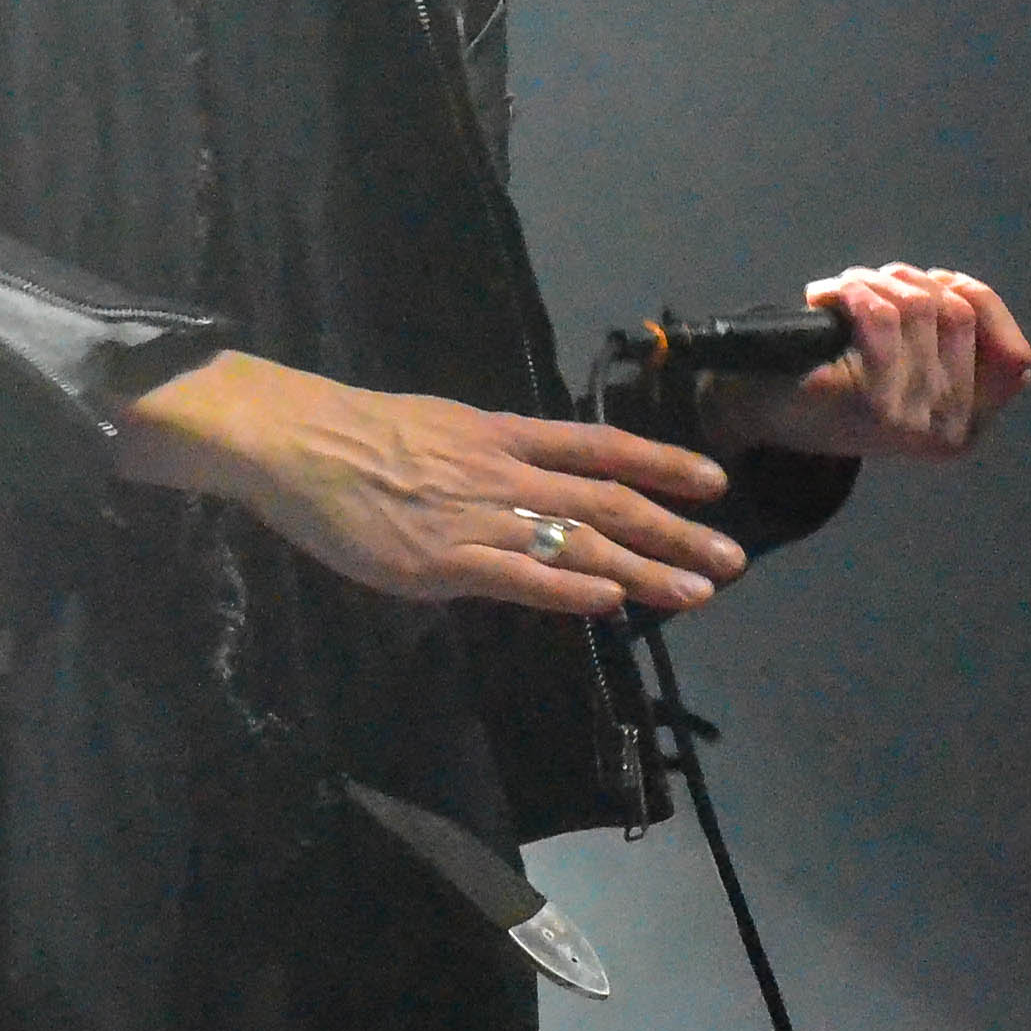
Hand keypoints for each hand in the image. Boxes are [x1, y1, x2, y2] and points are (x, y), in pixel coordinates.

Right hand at [115, 350, 745, 616]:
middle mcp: (507, 473)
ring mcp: (480, 517)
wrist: (298, 443)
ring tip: (697, 591)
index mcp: (506, 435)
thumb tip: (527, 489)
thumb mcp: (442, 430)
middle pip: (610, 500)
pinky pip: (520, 574)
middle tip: (732, 559)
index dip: (663, 463)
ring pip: (581, 541)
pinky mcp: (445, 560)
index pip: (602, 447)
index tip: (714, 482)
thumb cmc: (360, 436)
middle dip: (677, 532)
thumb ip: (491, 461)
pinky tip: (612, 600)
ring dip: (646, 568)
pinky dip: (569, 586)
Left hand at [712, 262, 1030, 462]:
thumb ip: (947, 340)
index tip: (938, 283)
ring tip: (847, 289)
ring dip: (878, 281)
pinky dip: (850, 291)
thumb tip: (964, 292)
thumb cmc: (835, 378)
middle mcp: (948, 429)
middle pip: (960, 316)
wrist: (760, 415)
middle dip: (916, 280)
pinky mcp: (872, 403)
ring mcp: (913, 419)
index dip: (979, 303)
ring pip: (921, 307)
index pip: (1014, 358)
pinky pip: (880, 315)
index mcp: (966, 427)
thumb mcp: (907, 368)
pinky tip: (824, 298)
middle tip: (875, 281)